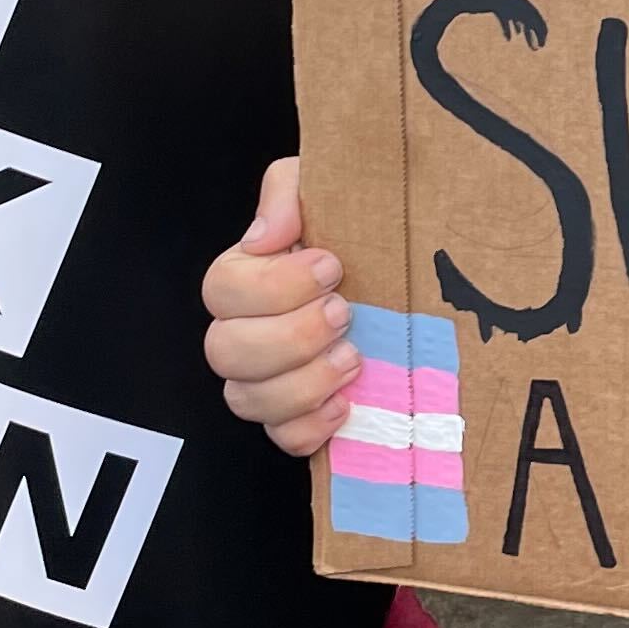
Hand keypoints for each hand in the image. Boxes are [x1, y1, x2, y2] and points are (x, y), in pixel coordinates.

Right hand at [203, 152, 357, 457]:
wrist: (405, 274)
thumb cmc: (356, 231)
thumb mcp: (325, 189)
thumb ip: (288, 192)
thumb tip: (265, 237)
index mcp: (243, 279)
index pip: (223, 290)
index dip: (274, 285)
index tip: (332, 267)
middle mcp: (243, 333)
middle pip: (226, 351)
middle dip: (290, 336)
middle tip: (345, 313)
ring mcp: (265, 381)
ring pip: (248, 400)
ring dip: (304, 383)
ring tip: (355, 357)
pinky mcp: (297, 418)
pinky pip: (283, 439)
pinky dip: (311, 427)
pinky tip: (346, 404)